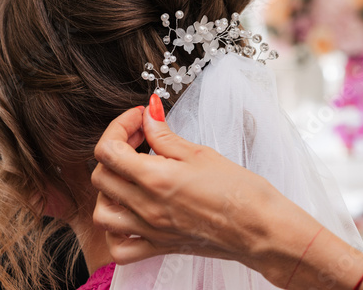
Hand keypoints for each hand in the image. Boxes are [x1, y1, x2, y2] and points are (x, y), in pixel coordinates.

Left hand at [92, 96, 362, 288]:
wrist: (261, 230)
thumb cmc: (240, 191)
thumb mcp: (200, 154)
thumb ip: (165, 136)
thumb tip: (148, 115)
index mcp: (155, 178)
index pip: (108, 149)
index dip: (119, 126)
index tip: (139, 118)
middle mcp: (145, 207)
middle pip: (100, 175)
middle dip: (115, 149)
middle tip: (140, 139)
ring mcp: (149, 230)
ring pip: (101, 212)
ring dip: (109, 190)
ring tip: (131, 176)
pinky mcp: (159, 246)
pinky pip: (119, 246)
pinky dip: (115, 230)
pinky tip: (131, 213)